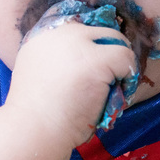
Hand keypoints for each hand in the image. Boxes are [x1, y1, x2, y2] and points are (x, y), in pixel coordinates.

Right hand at [6, 20, 134, 148]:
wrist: (32, 131)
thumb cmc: (37, 114)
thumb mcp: (40, 73)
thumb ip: (60, 59)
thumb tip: (88, 58)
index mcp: (44, 33)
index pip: (81, 28)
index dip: (93, 48)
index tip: (93, 70)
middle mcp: (61, 31)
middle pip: (101, 32)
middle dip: (109, 55)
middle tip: (106, 81)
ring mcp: (79, 43)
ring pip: (117, 42)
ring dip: (118, 66)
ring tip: (108, 91)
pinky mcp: (97, 60)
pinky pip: (126, 59)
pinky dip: (127, 78)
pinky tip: (114, 96)